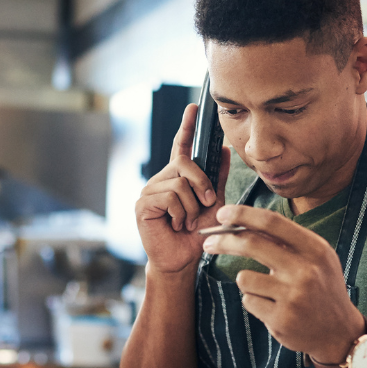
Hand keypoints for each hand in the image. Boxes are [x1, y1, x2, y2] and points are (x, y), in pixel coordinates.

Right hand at [135, 102, 231, 275]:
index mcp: (178, 177)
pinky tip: (177, 224)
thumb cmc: (196, 234)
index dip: (187, 127)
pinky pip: (169, 197)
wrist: (182, 260)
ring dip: (192, 206)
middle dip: (202, 182)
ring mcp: (149, 191)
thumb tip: (224, 149)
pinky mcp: (142, 204)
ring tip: (189, 221)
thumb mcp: (214, 203)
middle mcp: (161, 180)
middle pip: (184, 163)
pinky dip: (180, 213)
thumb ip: (217, 178)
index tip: (193, 107)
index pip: (182, 147)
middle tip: (207, 202)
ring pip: (179, 183)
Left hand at [202, 204, 365, 362]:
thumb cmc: (320, 287)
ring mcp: (293, 296)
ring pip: (244, 278)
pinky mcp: (281, 319)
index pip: (272, 222)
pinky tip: (274, 308)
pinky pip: (248, 301)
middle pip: (251, 244)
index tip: (221, 214)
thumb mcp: (315, 258)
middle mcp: (305, 270)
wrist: (339, 332)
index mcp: (315, 249)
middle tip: (207, 242)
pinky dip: (255, 302)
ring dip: (247, 282)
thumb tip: (239, 223)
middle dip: (224, 241)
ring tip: (268, 292)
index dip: (242, 214)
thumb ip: (285, 241)